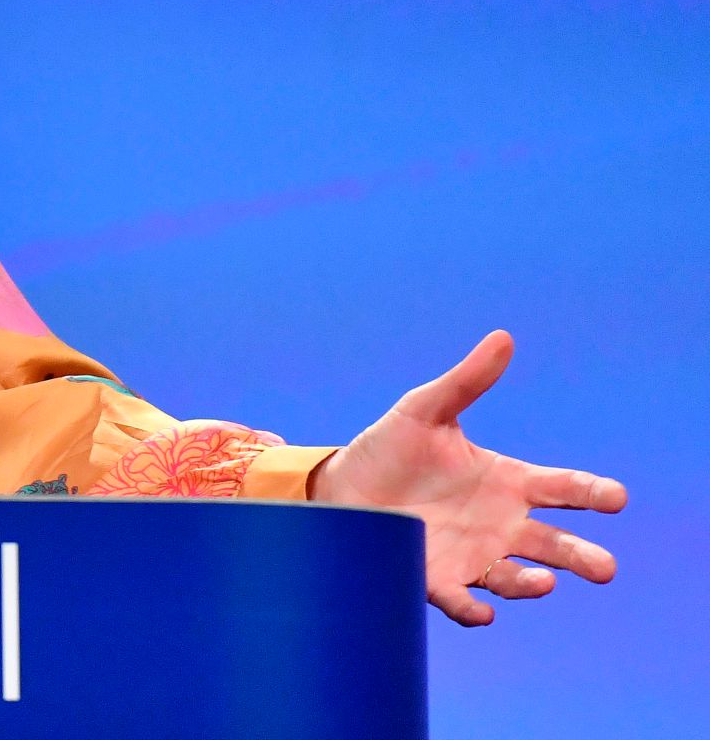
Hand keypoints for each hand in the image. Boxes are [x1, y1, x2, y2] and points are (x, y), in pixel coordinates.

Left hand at [309, 330, 625, 625]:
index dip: (590, 492)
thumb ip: (466, 380)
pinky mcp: (434, 577)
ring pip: (515, 577)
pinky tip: (483, 614)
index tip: (615, 496)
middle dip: (580, 556)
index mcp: (506, 482)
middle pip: (553, 545)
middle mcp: (498, 525)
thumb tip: (502, 339)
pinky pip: (460, 599)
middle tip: (604, 567)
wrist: (339, 488)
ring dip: (532, 583)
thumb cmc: (389, 449)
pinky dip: (472, 609)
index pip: (562, 488)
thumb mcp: (424, 410)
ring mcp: (471, 555)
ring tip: (546, 583)